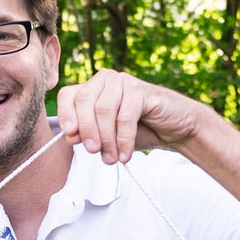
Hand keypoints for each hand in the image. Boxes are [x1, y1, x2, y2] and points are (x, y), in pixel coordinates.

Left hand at [56, 69, 199, 163]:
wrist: (173, 129)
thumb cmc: (137, 131)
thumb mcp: (106, 137)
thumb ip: (87, 135)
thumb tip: (70, 135)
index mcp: (91, 88)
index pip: (68, 95)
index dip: (65, 114)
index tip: (69, 136)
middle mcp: (104, 80)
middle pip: (84, 102)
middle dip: (86, 130)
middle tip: (93, 152)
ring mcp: (123, 82)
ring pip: (103, 110)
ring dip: (106, 139)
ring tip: (111, 159)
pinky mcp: (140, 90)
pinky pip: (124, 117)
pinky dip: (123, 140)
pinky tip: (125, 155)